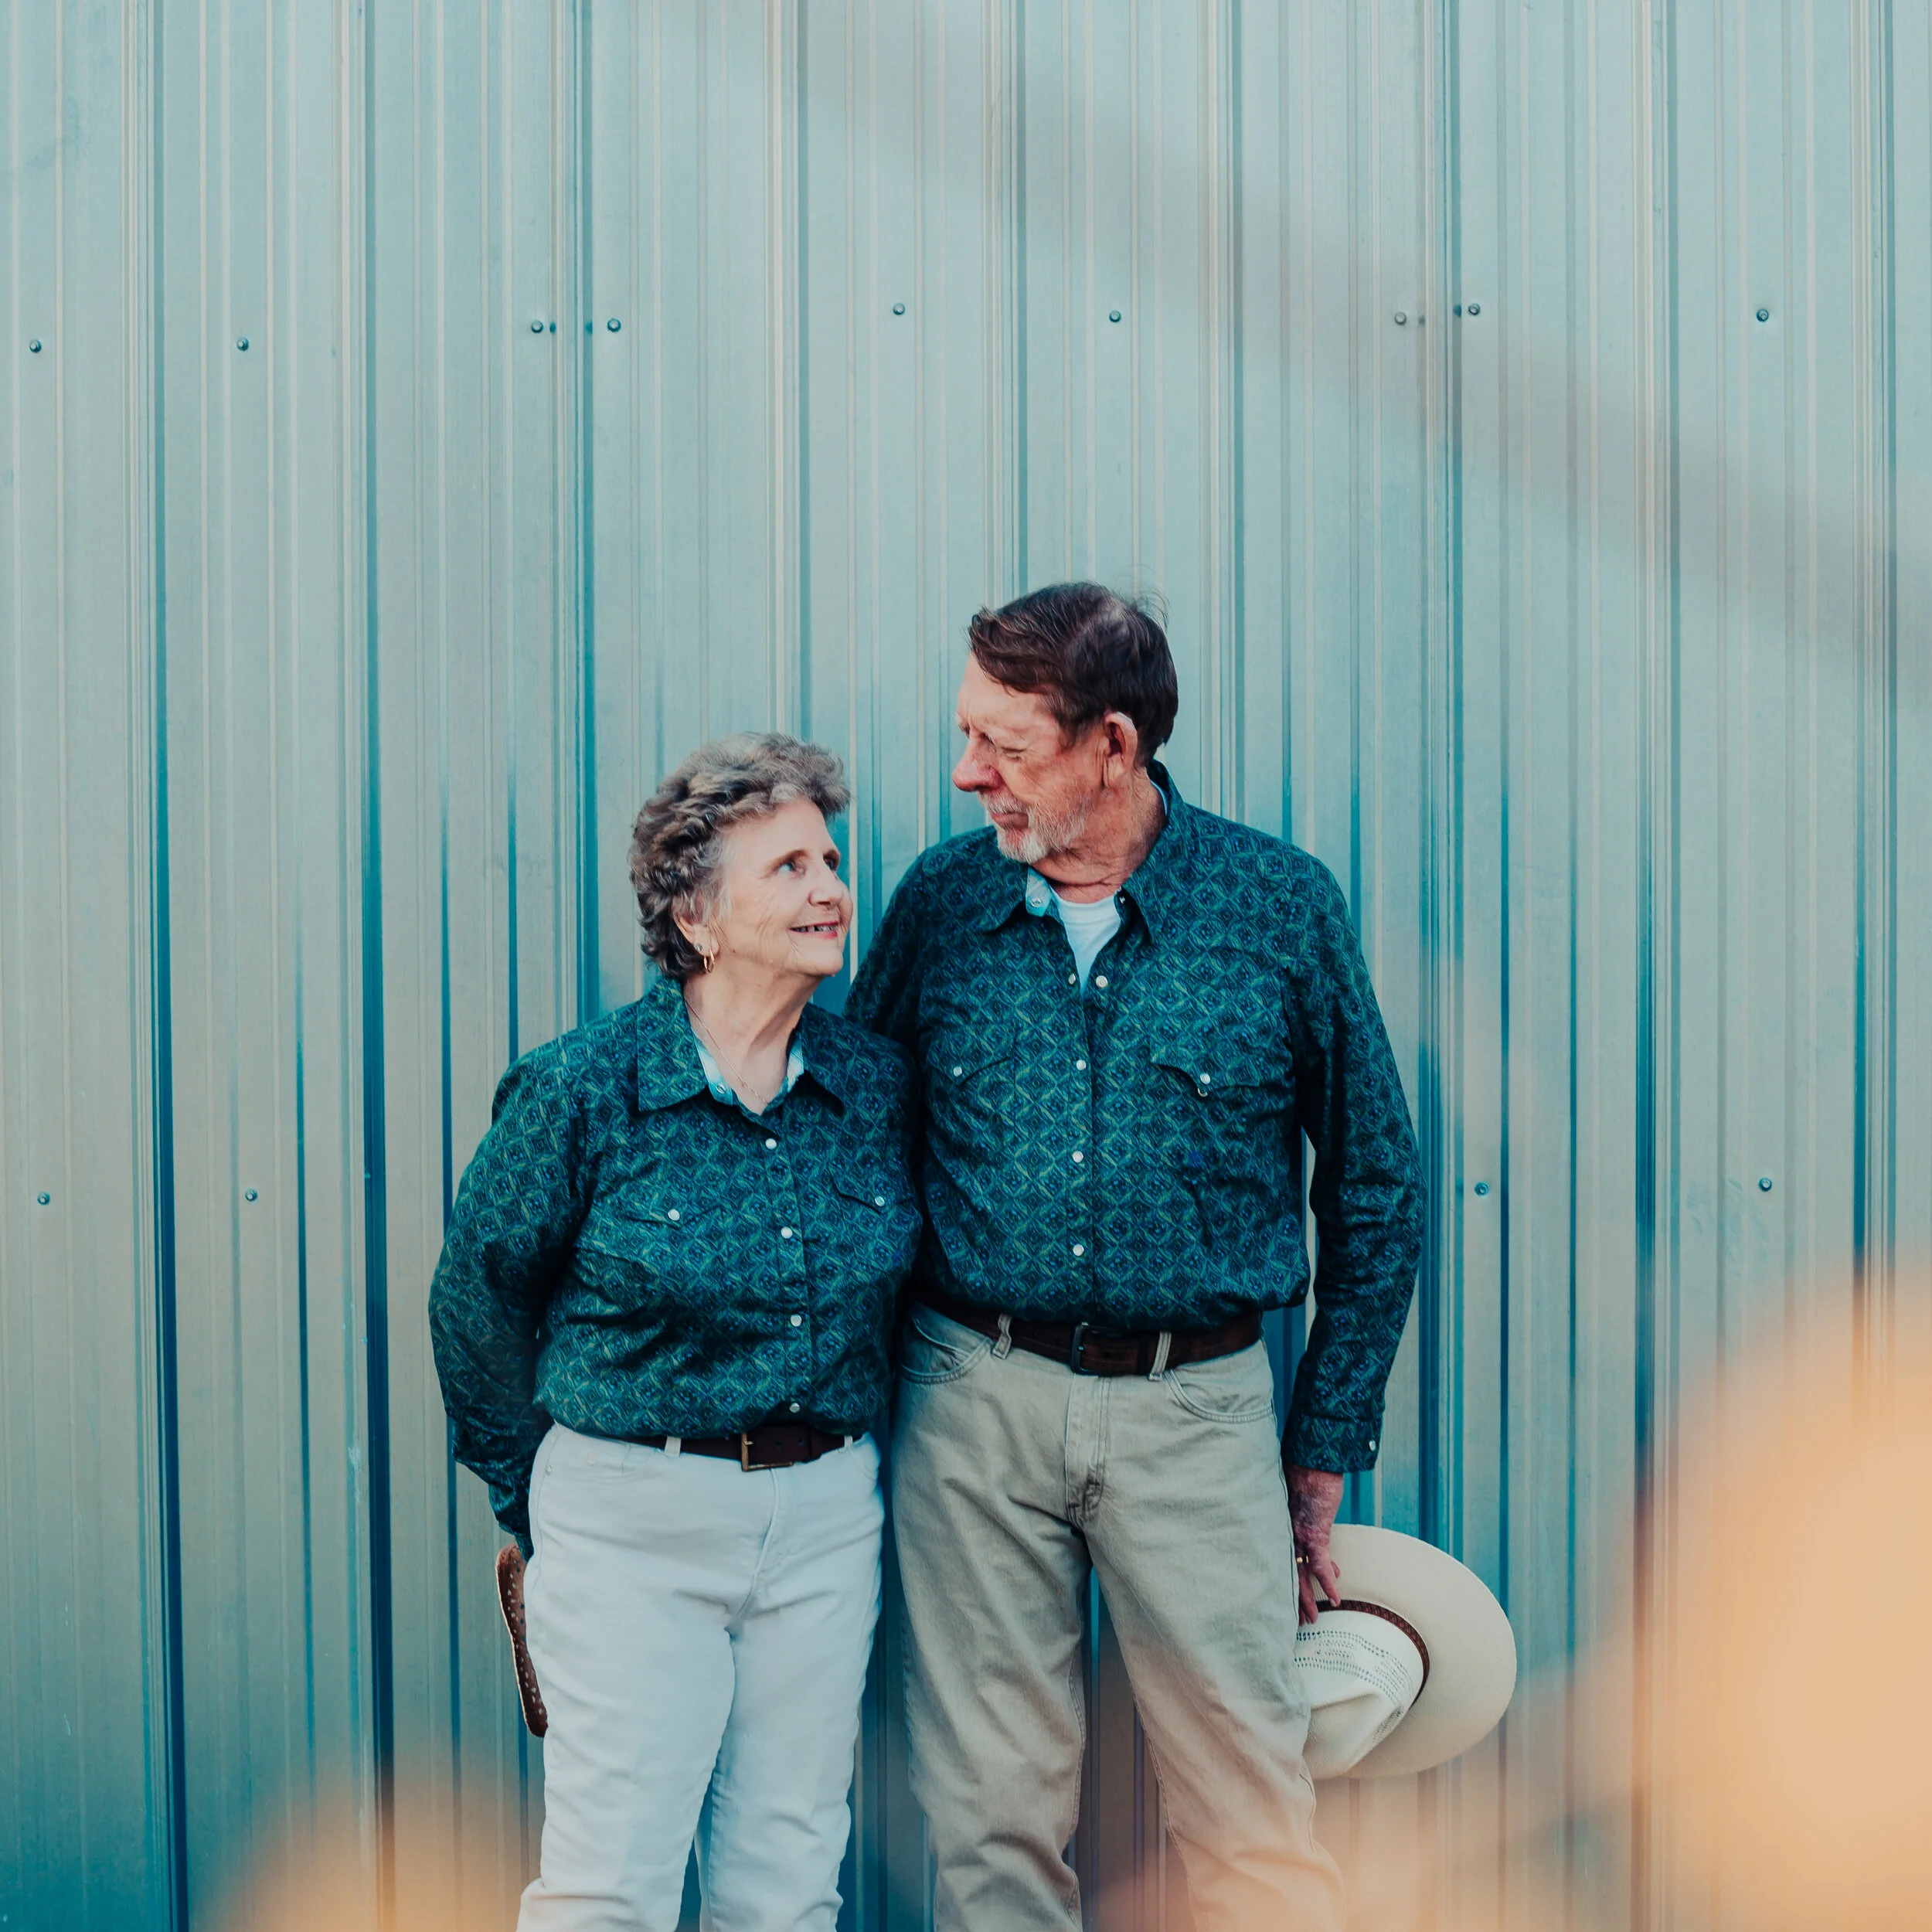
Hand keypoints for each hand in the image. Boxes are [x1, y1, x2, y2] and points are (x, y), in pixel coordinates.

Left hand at [1285, 1464, 1344, 1624]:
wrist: (1313, 1457)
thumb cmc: (1306, 1474)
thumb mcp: (1301, 1502)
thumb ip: (1305, 1521)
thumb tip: (1322, 1545)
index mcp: (1279, 1526)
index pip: (1277, 1559)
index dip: (1281, 1579)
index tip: (1284, 1595)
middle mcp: (1284, 1533)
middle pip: (1283, 1571)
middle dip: (1288, 1597)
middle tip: (1290, 1619)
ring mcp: (1299, 1534)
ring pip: (1298, 1573)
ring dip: (1305, 1598)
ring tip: (1310, 1619)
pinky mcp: (1316, 1532)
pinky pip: (1320, 1564)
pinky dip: (1328, 1582)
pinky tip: (1333, 1598)